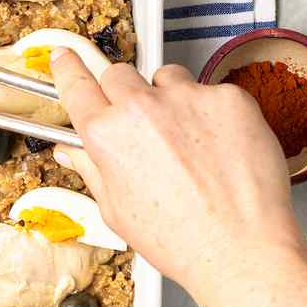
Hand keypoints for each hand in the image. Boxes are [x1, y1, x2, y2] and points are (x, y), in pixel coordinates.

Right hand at [49, 49, 306, 299]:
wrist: (241, 249)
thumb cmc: (180, 240)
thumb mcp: (117, 211)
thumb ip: (92, 170)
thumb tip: (71, 151)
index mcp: (107, 136)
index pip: (76, 84)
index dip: (69, 68)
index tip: (66, 57)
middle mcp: (142, 108)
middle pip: (120, 74)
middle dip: (125, 95)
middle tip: (143, 126)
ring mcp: (188, 98)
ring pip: (167, 77)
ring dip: (170, 99)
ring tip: (188, 142)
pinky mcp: (228, 97)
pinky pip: (210, 91)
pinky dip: (212, 113)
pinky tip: (219, 148)